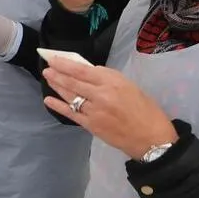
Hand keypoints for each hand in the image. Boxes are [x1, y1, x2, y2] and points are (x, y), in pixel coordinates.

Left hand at [42, 57, 177, 160]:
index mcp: (113, 82)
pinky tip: (48, 100)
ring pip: (70, 96)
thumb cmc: (146, 110)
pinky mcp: (91, 126)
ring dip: (57, 86)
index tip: (54, 58)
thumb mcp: (130, 86)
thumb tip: (88, 72)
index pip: (82, 70)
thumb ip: (109, 78)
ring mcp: (94, 111)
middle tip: (47, 67)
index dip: (65, 64)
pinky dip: (58, 106)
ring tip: (48, 78)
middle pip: (73, 81)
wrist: (152, 139)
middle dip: (57, 73)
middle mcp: (101, 95)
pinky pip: (71, 114)